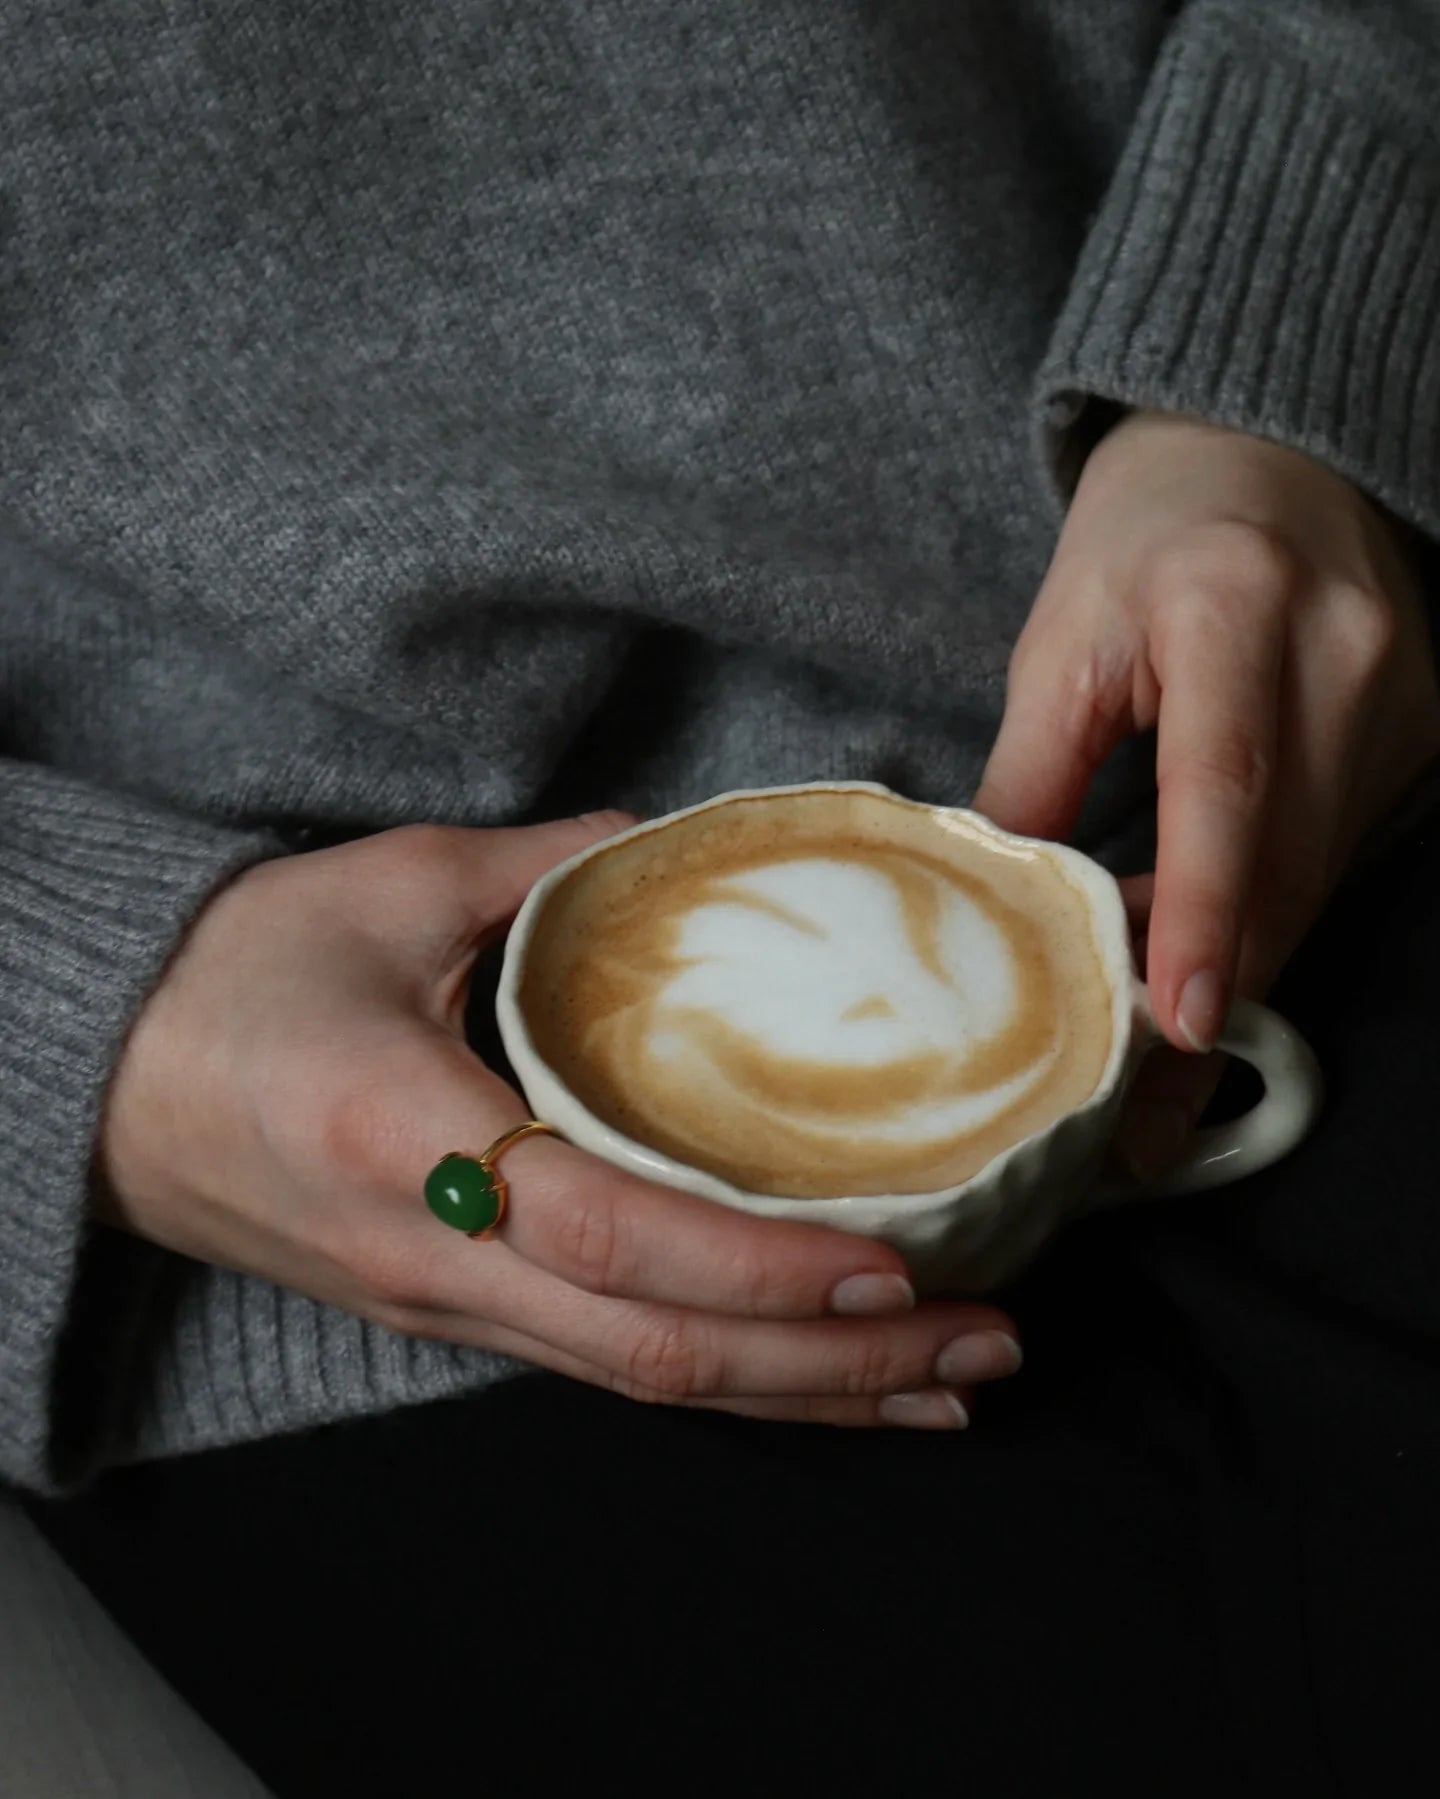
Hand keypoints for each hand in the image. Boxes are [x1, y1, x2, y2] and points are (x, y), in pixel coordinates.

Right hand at [98, 818, 1022, 1429]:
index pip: (606, 1232)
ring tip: (951, 1384)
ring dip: (807, 1395)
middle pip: (656, 1350)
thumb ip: (542, 867)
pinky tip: (823, 1376)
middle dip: (833, 1364)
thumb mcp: (382, 884)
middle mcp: (439, 1257)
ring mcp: (449, 1305)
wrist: (105, 1085)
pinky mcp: (461, 1312)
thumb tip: (674, 847)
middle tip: (987, 1339)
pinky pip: (614, 1366)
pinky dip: (736, 1378)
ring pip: (647, 1382)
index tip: (888, 1260)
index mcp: (407, 1138)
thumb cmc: (231, 975)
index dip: (753, 1258)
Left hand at [975, 411, 1439, 1174]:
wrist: (1268, 453)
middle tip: (1139, 1122)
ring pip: (1313, 878)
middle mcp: (1344, 661)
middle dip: (1209, 999)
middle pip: (1280, 865)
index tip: (1176, 1028)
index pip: (1223, 787)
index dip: (1201, 915)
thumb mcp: (1062, 640)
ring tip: (1148, 1068)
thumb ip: (1034, 771)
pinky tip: (1203, 967)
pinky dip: (1266, 918)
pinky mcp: (1416, 736)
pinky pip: (1334, 856)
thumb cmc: (1145, 537)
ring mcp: (1401, 699)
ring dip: (1232, 971)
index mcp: (1234, 612)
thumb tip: (1000, 910)